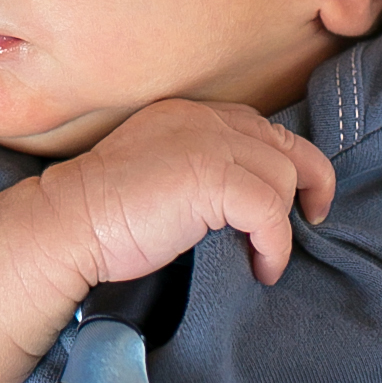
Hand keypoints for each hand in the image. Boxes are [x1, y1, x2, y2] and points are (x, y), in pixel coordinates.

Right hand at [37, 98, 336, 289]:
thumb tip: (243, 204)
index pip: (258, 127)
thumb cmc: (105, 216)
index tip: (292, 199)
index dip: (284, 161)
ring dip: (284, 224)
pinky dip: (275, 245)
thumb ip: (199, 169)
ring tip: (265, 257)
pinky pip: (270, 210)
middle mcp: (204, 119)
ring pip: (283, 177)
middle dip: (311, 181)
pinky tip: (260, 268)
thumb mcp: (159, 174)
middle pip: (285, 143)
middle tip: (312, 219)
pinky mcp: (213, 178)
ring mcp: (209, 144)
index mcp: (189, 114)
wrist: (69, 224)